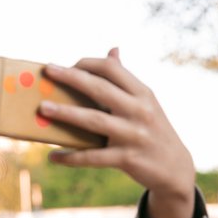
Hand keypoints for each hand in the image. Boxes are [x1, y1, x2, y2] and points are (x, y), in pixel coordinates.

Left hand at [40, 48, 195, 217]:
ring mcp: (134, 135)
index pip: (112, 69)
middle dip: (71, 78)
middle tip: (47, 72)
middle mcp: (139, 110)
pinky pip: (93, 157)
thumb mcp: (145, 102)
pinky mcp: (127, 159)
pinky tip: (53, 156)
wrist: (175, 168)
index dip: (86, 64)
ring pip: (94, 121)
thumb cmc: (152, 128)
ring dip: (66, 114)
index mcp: (142, 92)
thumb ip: (125, 79)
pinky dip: (71, 157)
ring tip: (43, 109)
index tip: (64, 67)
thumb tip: (113, 49)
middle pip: (100, 89)